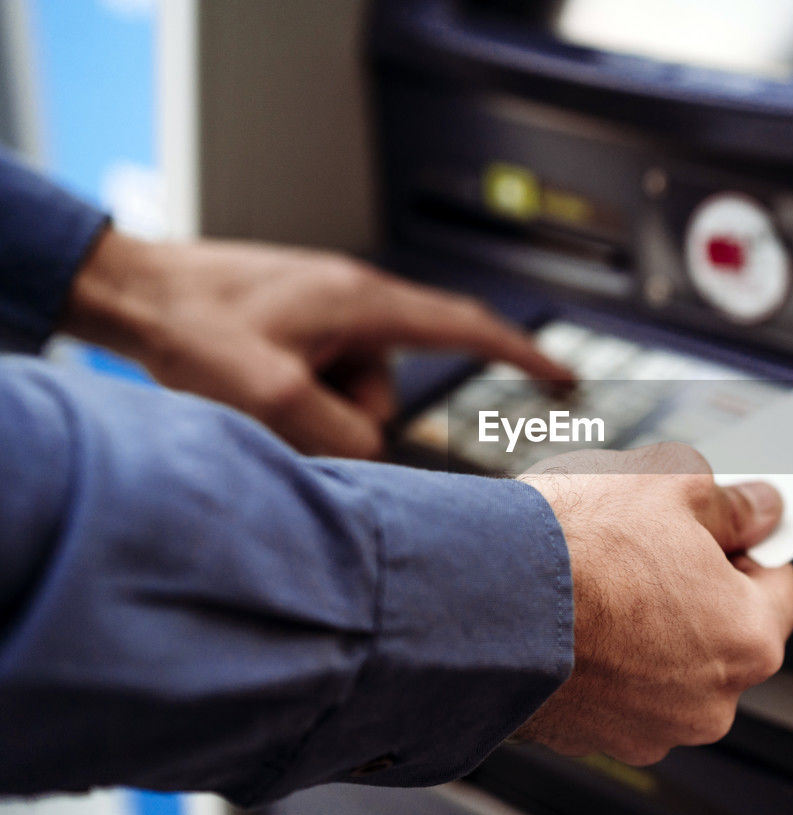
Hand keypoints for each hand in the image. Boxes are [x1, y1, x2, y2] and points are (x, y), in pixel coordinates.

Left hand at [64, 227, 573, 457]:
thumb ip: (339, 433)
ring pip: (351, 392)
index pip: (466, 328)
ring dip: (310, 408)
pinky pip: (323, 381)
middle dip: (346, 415)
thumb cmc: (194, 325)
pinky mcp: (303, 328)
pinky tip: (249, 385)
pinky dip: (294, 396)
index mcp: (366, 303)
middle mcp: (356, 302)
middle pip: (388, 387)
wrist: (134, 290)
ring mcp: (327, 315)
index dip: (522, 356)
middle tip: (281, 407)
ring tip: (253, 391)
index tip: (565, 377)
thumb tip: (374, 452)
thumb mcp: (267, 394)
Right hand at [515, 443, 792, 765]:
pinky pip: (613, 690)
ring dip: (648, 628)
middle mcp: (707, 702)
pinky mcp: (587, 738)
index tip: (728, 528)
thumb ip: (731, 504)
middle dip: (695, 589)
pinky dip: (602, 659)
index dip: (751, 546)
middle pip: (723, 633)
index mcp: (748, 640)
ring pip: (666, 666)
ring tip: (601, 577)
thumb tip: (758, 508)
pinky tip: (574, 614)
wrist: (478, 596)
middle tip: (653, 544)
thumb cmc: (576, 545)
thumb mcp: (673, 484)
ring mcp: (645, 728)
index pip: (780, 587)